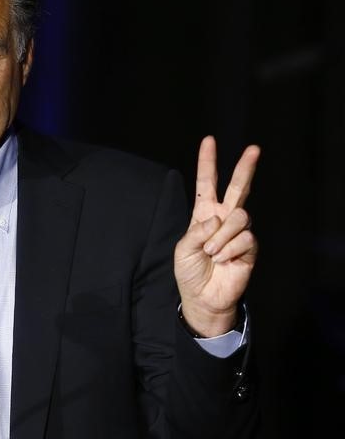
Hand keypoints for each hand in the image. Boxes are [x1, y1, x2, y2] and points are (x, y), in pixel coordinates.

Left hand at [174, 136, 259, 336]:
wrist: (203, 297)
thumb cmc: (190, 272)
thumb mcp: (183, 248)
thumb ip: (197, 231)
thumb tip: (218, 219)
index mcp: (203, 214)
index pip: (206, 184)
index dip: (207, 163)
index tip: (209, 141)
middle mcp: (223, 219)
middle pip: (237, 188)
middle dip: (245, 167)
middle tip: (254, 148)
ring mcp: (238, 232)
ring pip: (240, 216)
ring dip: (222, 236)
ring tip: (213, 253)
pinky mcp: (250, 247)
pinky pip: (244, 238)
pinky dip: (230, 250)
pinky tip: (225, 260)